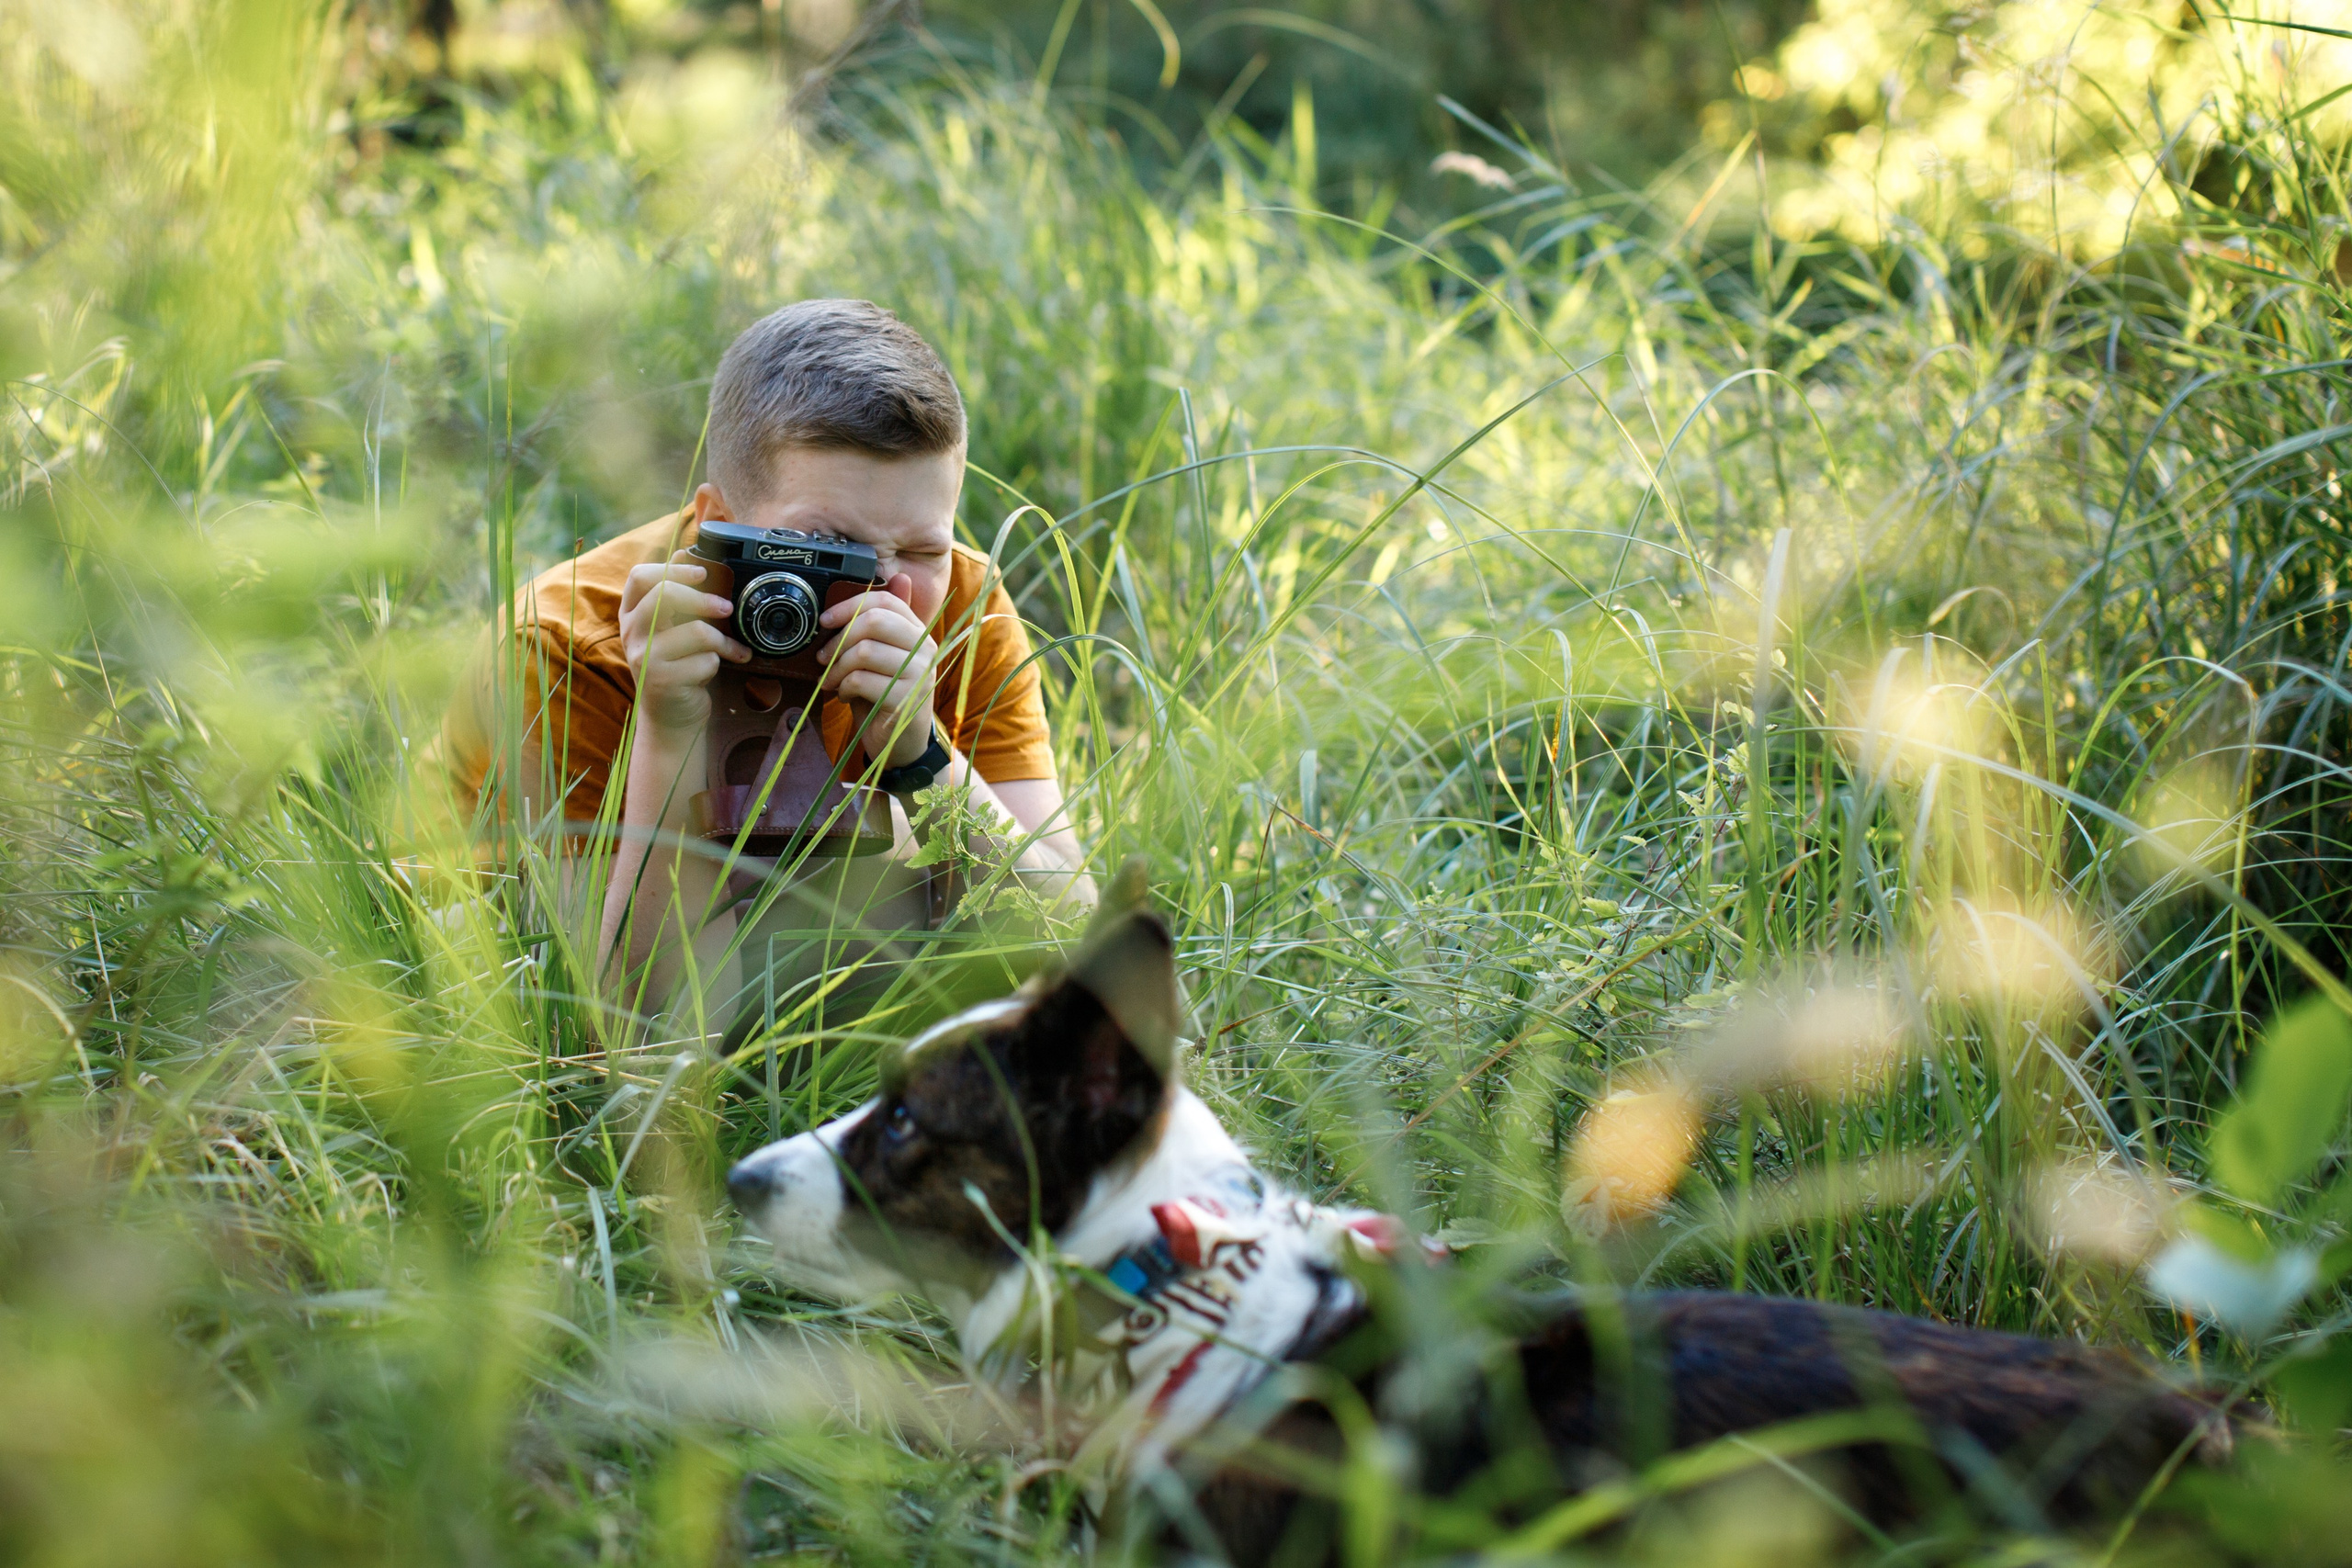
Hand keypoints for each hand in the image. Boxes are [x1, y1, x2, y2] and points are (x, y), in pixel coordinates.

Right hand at [617, 549, 749, 738]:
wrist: (671, 717)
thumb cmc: (676, 666)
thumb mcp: (671, 628)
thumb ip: (676, 596)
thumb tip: (685, 555)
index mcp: (632, 614)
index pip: (640, 577)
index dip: (672, 569)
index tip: (702, 573)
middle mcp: (632, 634)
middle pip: (665, 596)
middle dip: (703, 599)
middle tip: (726, 608)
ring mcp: (644, 658)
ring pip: (696, 631)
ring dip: (722, 640)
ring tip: (731, 648)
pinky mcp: (661, 681)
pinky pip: (705, 661)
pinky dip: (719, 665)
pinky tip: (715, 671)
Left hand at [815, 572, 937, 768]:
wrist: (903, 744)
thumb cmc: (887, 696)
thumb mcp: (884, 656)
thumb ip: (887, 621)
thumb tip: (899, 577)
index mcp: (919, 633)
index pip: (886, 602)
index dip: (850, 605)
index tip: (825, 620)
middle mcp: (925, 650)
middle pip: (875, 622)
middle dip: (839, 638)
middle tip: (823, 656)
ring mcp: (919, 675)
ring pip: (864, 652)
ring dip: (837, 668)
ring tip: (832, 680)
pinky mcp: (907, 700)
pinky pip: (862, 681)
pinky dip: (845, 688)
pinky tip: (846, 696)